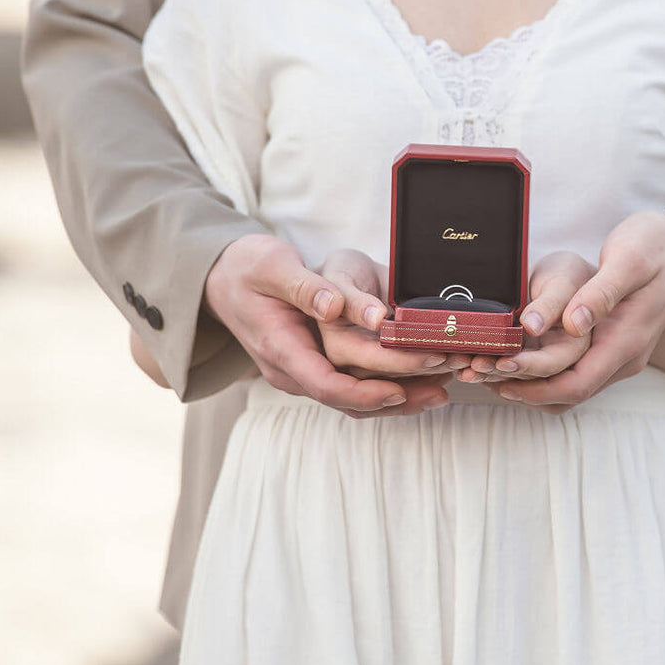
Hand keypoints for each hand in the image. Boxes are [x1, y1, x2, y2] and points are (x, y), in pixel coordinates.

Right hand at [203, 234, 448, 417]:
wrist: (221, 279)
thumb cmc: (247, 267)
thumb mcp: (271, 265)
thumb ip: (304, 286)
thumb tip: (333, 307)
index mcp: (280, 348)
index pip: (327, 385)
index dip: (367, 392)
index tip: (403, 387)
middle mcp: (291, 371)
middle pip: (348, 398)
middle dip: (398, 394)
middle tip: (444, 378)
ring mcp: (302, 373)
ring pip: (354, 400)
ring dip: (399, 398)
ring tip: (444, 388)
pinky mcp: (314, 368)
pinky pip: (353, 387)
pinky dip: (388, 388)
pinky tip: (423, 381)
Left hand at [486, 210, 664, 409]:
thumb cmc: (655, 246)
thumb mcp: (629, 259)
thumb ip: (601, 293)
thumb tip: (572, 325)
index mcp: (627, 341)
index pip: (575, 385)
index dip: (532, 387)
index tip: (496, 374)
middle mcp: (624, 358)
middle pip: (568, 395)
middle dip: (523, 391)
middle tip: (478, 375)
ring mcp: (619, 355)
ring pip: (570, 389)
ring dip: (530, 387)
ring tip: (489, 372)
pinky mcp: (612, 347)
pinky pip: (575, 373)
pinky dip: (544, 374)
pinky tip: (517, 358)